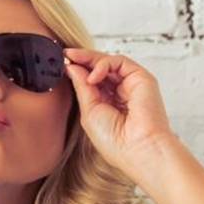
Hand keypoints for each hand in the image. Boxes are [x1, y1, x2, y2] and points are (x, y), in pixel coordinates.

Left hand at [64, 48, 178, 178]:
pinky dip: (103, 64)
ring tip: (73, 62)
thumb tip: (72, 67)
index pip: (91, 80)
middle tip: (65, 54)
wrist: (138, 148)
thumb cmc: (115, 139)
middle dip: (82, 59)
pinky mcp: (141, 78)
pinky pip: (120, 62)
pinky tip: (92, 77)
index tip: (61, 63)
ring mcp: (131, 84)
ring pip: (109, 62)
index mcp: (108, 104)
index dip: (77, 70)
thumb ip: (82, 88)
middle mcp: (120, 92)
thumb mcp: (89, 111)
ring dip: (90, 59)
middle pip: (100, 68)